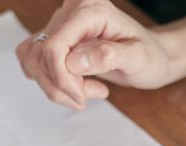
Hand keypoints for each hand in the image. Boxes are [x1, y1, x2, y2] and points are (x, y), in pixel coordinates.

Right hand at [16, 0, 175, 109]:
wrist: (152, 57)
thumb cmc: (149, 56)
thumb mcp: (138, 58)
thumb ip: (109, 56)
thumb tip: (75, 62)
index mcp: (91, 9)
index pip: (54, 46)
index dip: (62, 79)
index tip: (82, 97)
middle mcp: (72, 11)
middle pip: (40, 55)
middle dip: (60, 86)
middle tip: (87, 96)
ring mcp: (62, 25)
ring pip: (33, 60)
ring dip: (54, 87)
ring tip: (84, 92)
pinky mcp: (57, 40)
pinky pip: (33, 61)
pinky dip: (49, 81)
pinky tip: (74, 85)